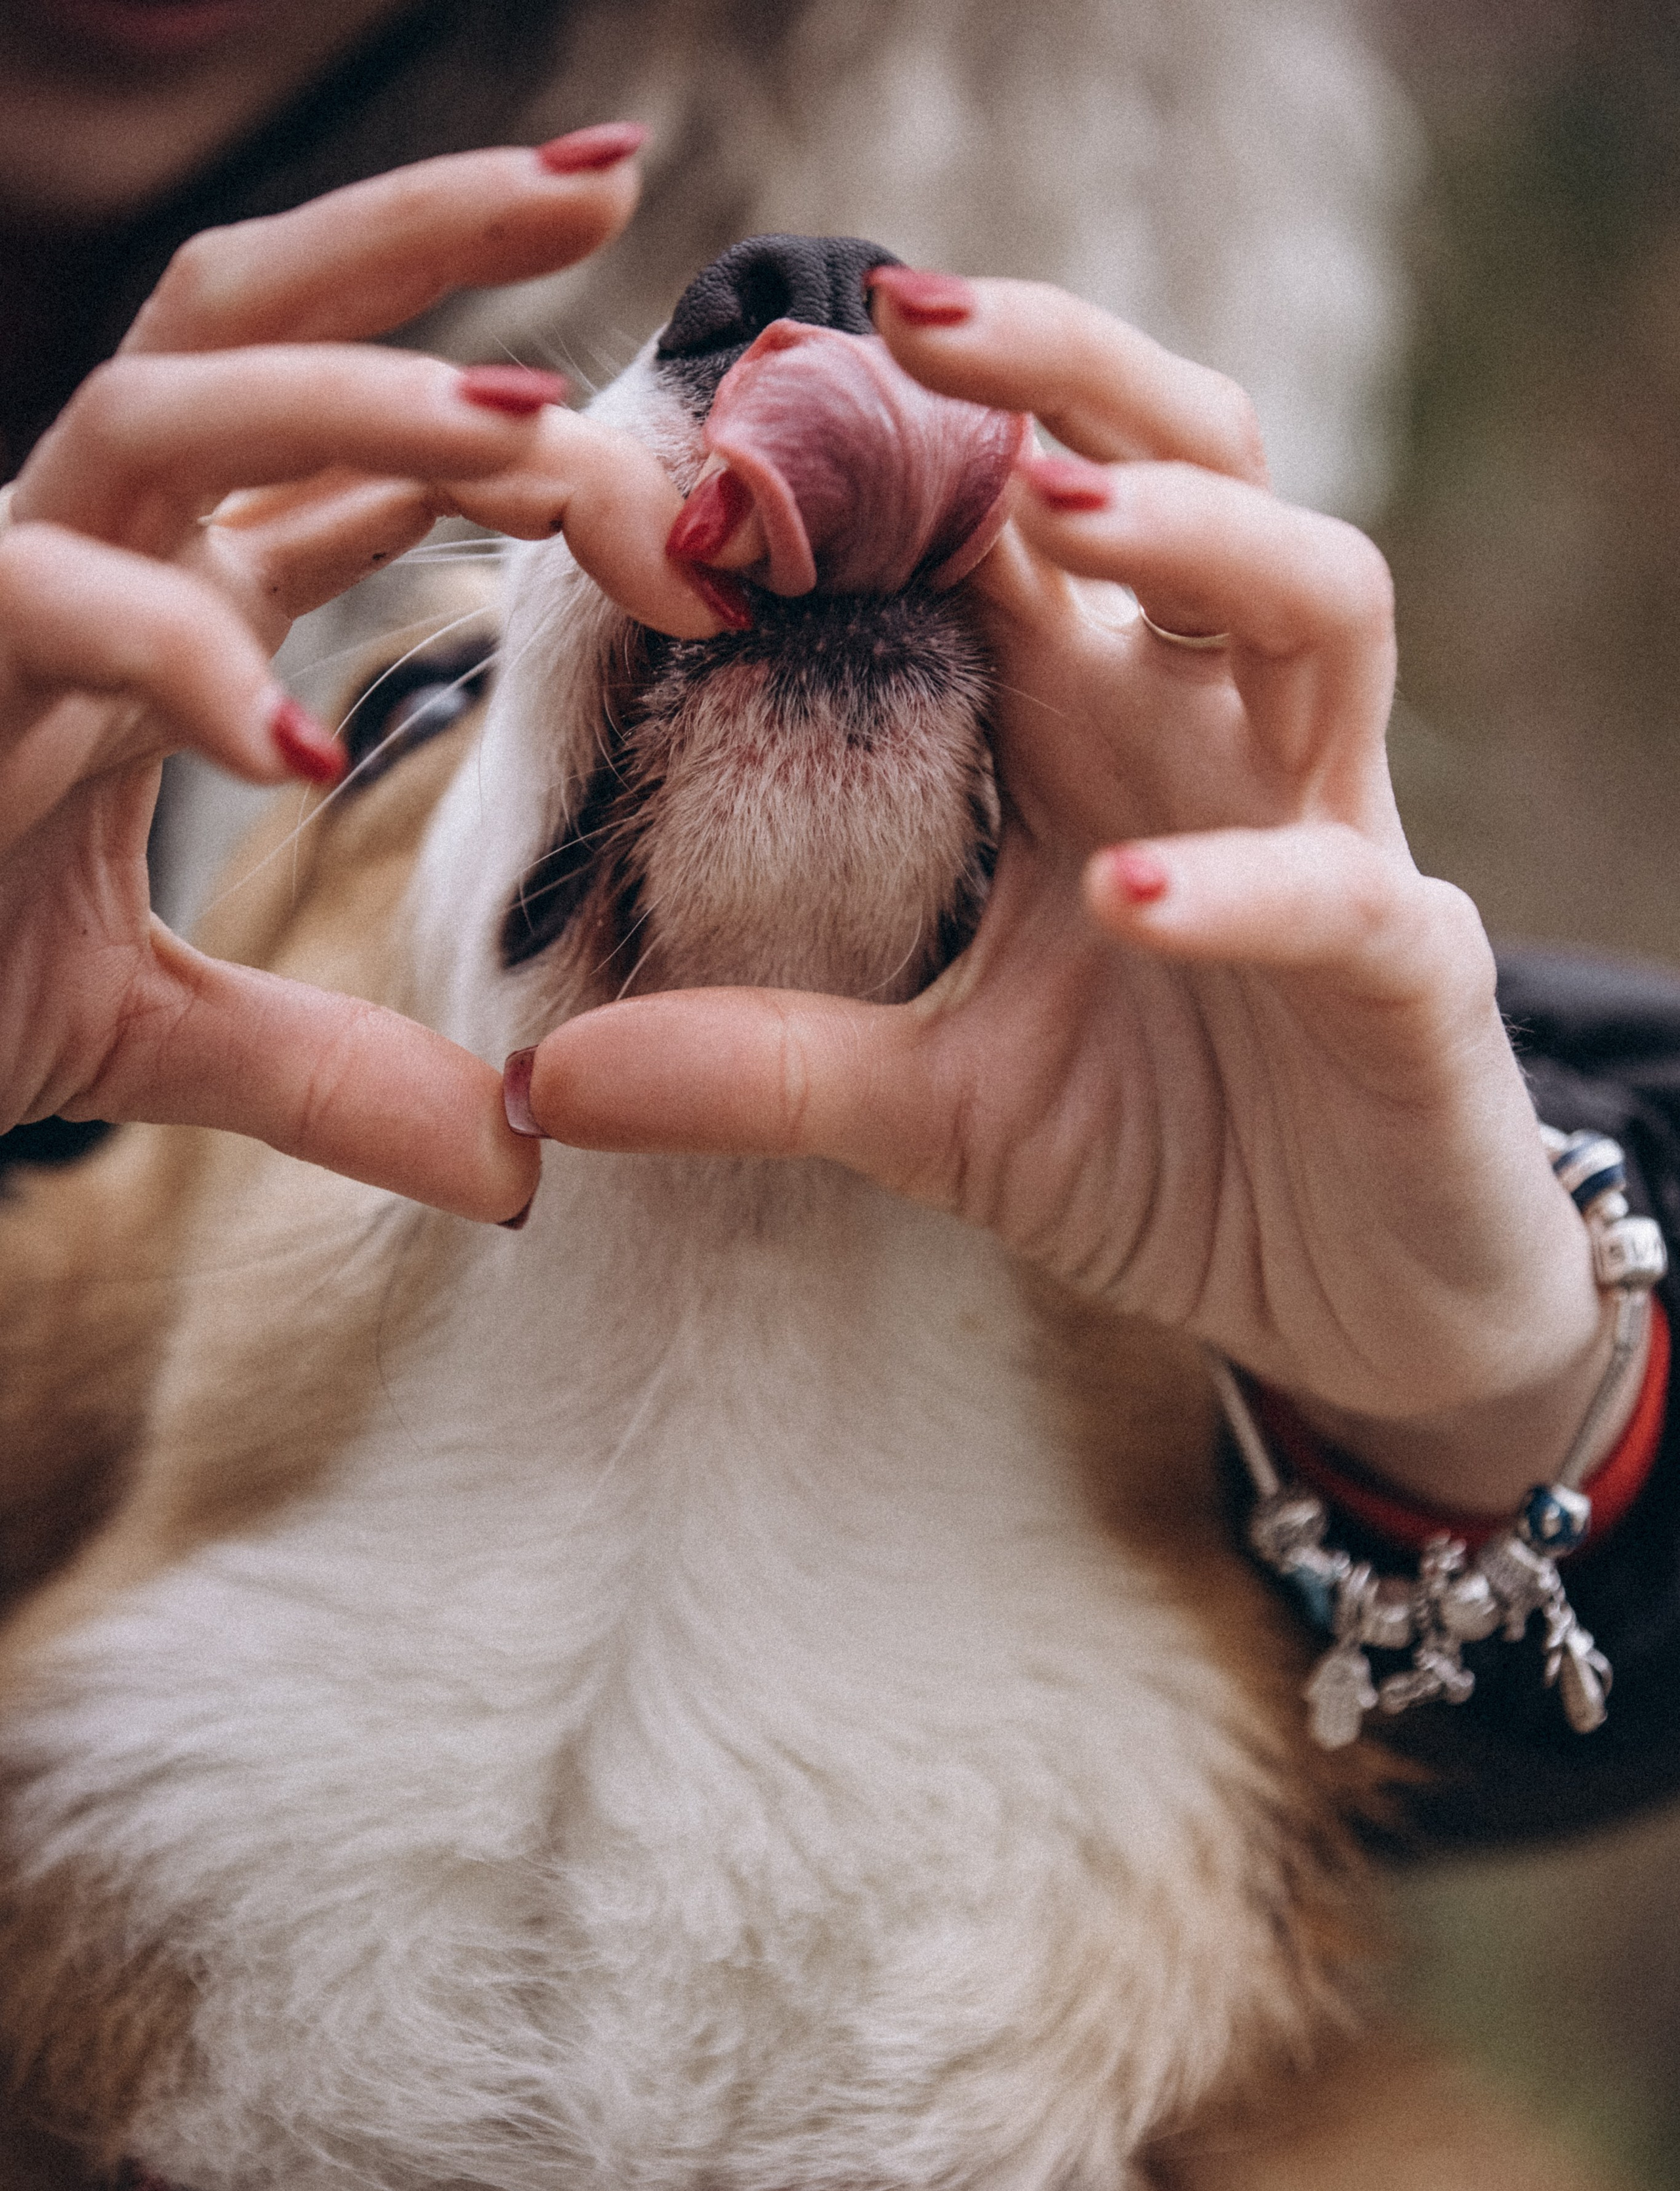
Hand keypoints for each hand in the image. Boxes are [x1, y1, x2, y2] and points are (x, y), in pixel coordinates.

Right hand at [0, 132, 717, 1223]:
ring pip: (165, 411)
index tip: (657, 376)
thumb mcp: (157, 1035)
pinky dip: (174, 656)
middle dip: (424, 234)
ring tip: (528, 429)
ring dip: (350, 397)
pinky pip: (48, 611)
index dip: (489, 383)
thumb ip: (332, 1071)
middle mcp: (85, 553)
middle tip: (614, 178)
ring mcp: (1, 592)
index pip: (337, 439)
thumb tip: (513, 1164)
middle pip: (251, 319)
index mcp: (156, 593)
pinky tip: (290, 736)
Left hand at [511, 274, 1615, 1512]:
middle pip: (1187, 466)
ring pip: (1315, 599)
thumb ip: (755, 1066)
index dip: (893, 447)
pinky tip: (1127, 894)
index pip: (1006, 530)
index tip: (732, 398)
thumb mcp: (925, 1112)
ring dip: (1194, 532)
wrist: (1350, 1304)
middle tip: (905, 309)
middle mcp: (1214, 745)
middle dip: (1064, 373)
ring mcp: (1327, 840)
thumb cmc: (1165, 1161)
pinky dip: (1239, 883)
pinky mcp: (1411, 974)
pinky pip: (1341, 893)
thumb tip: (538, 1086)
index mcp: (1093, 738)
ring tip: (1051, 508)